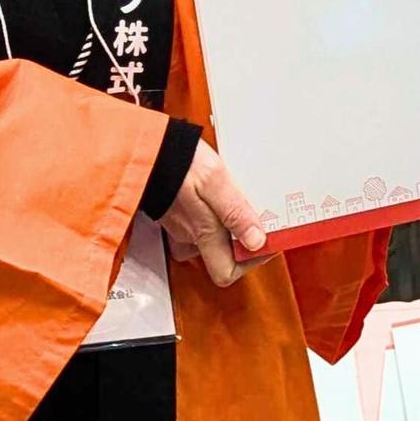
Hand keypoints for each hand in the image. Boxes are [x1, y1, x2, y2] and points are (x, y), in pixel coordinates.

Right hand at [157, 139, 269, 286]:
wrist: (150, 148)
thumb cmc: (179, 163)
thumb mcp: (214, 181)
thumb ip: (235, 212)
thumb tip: (256, 241)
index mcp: (203, 232)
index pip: (227, 272)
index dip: (251, 262)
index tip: (269, 240)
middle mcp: (191, 235)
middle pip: (224, 256)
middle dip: (246, 240)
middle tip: (263, 218)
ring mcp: (182, 226)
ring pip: (213, 237)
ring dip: (232, 225)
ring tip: (247, 202)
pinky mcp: (177, 212)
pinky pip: (200, 221)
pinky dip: (216, 212)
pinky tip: (224, 193)